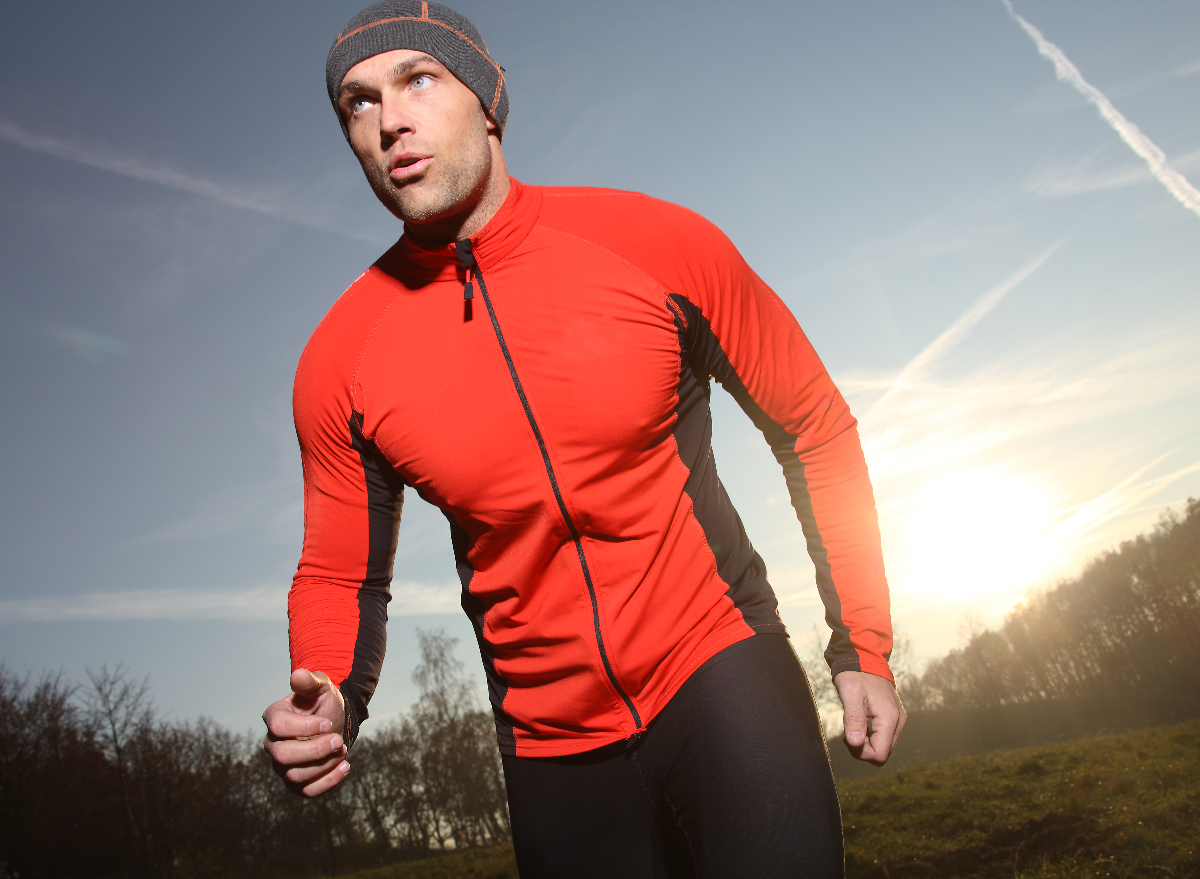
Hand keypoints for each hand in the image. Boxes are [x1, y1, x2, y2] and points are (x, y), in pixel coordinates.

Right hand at [262, 668, 348, 796]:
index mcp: (274, 717)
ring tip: (343, 749)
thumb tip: (298, 675)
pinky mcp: (297, 782)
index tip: (328, 723)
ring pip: (295, 776)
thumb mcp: (320, 686)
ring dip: (324, 765)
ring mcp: (282, 765)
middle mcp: (273, 744)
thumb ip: (310, 681)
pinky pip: (307, 791)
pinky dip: (328, 782)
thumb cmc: (322, 701)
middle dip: (314, 750)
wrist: (334, 720)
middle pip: (282, 756)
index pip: (278, 727)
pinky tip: (345, 766)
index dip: (304, 727)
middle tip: (339, 740)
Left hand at [833, 670, 905, 765]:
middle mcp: (899, 721)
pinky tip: (860, 723)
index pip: (879, 754)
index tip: (848, 737)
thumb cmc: (855, 674)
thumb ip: (854, 720)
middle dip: (863, 748)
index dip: (861, 752)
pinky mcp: (894, 717)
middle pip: (882, 753)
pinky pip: (884, 736)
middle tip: (849, 730)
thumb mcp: (850, 695)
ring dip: (866, 742)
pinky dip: (871, 735)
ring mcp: (898, 719)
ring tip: (854, 724)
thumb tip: (855, 743)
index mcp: (889, 717)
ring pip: (884, 746)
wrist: (864, 658)